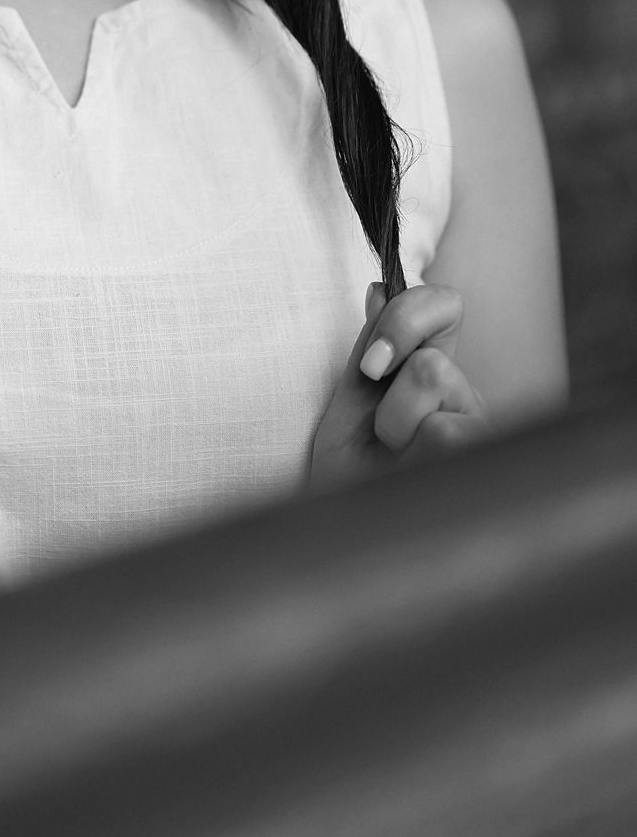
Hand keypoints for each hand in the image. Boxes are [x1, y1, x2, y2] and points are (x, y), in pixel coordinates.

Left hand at [309, 281, 491, 489]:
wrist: (345, 550)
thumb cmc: (348, 486)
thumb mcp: (347, 409)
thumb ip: (369, 350)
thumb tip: (378, 286)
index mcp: (430, 375)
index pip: (444, 306)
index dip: (408, 314)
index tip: (371, 365)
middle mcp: (465, 398)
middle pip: (432, 352)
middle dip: (389, 394)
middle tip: (382, 438)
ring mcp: (484, 431)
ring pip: (436, 377)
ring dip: (396, 424)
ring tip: (397, 465)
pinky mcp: (491, 461)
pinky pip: (446, 429)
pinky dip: (413, 454)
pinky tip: (416, 482)